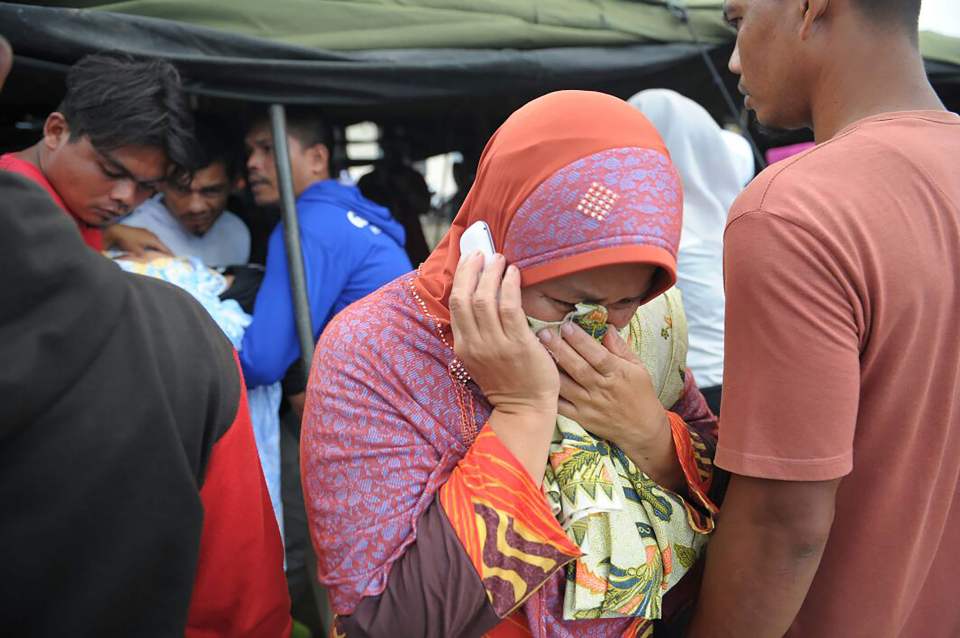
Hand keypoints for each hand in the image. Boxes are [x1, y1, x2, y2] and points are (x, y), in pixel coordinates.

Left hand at [103, 225, 172, 257]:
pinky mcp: (141, 231)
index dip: (169, 254)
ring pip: (155, 240)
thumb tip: (150, 260)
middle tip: (169, 256)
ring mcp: (146, 231)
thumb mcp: (137, 252)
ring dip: (158, 246)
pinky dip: (152, 243)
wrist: (116, 231)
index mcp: (153, 239)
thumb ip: (145, 256)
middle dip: (164, 250)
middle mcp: (152, 234)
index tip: (175, 259)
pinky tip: (151, 245)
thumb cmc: (127, 242)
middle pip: (161, 243)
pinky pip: (150, 238)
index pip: (164, 248)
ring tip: (161, 252)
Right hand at [449, 252, 559, 480]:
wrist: (525, 408)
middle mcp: (475, 344)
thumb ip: (476, 332)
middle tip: (484, 253)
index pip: (455, 304)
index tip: (471, 260)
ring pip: (485, 299)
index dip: (462, 277)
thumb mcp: (481, 357)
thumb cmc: (507, 379)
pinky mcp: (518, 345)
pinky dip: (509, 286)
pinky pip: (510, 308)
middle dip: (472, 270)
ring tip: (500, 260)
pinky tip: (514, 274)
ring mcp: (496, 345)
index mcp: (463, 346)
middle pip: (465, 297)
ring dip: (492, 274)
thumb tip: (478, 296)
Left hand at [539, 322, 678, 483]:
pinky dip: (550, 393)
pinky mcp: (580, 418)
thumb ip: (621, 348)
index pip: (597, 355)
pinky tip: (539, 380)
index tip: (567, 325)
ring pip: (566, 385)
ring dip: (551, 369)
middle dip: (559, 349)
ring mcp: (589, 405)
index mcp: (617, 374)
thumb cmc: (640, 394)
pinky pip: (561, 405)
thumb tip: (607, 327)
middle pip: (578, 367)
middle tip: (543, 332)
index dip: (581, 341)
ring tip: (537, 352)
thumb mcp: (638, 368)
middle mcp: (602, 389)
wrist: (642, 430)